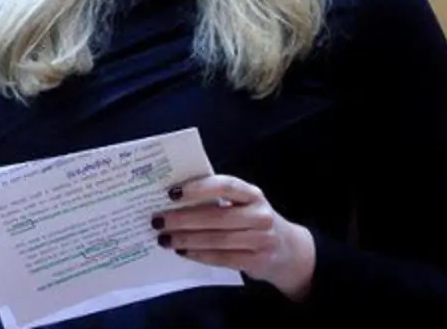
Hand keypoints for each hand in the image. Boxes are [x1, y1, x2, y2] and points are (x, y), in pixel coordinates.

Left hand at [152, 175, 316, 300]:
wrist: (288, 250)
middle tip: (158, 220)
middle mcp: (260, 215)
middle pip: (216, 216)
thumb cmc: (252, 220)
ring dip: (186, 239)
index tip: (171, 192)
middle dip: (182, 219)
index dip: (198, 188)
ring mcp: (261, 239)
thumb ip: (217, 199)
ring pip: (216, 239)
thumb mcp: (243, 204)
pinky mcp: (257, 261)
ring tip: (164, 238)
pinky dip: (199, 255)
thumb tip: (174, 198)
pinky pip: (222, 258)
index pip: (225, 186)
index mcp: (252, 194)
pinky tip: (182, 251)